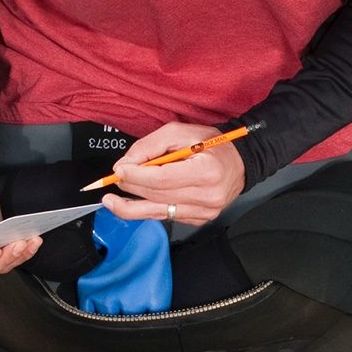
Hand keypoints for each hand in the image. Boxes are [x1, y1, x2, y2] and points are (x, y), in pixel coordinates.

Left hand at [102, 122, 245, 224]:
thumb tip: (124, 165)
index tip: (118, 171)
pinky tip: (138, 202)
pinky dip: (150, 209)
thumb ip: (150, 146)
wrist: (239, 162)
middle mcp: (207, 197)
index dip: (136, 176)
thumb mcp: (179, 132)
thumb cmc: (211, 144)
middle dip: (131, 188)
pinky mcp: (200, 219)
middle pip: (158, 196)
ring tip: (112, 203)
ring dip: (132, 208)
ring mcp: (205, 212)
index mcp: (206, 172)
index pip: (162, 179)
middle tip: (113, 181)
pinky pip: (168, 216)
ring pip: (159, 212)